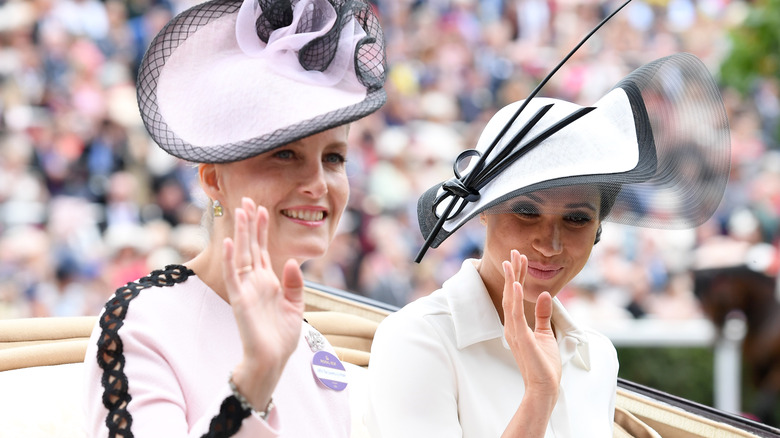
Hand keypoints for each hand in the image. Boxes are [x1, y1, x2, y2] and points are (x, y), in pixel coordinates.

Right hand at [222, 197, 304, 408]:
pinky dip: (231, 259)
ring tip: (240, 211)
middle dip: (249, 223)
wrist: (272, 360)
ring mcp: (247, 289)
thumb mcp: (295, 306)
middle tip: (247, 199)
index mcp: (268, 282)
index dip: (261, 229)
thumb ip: (294, 284)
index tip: (261, 209)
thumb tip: (291, 261)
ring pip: (241, 255)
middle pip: (250, 246)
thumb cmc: (281, 337)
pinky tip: (230, 242)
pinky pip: (234, 275)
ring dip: (240, 233)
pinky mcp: (240, 299)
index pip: (262, 249)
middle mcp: (255, 282)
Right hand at [501, 250, 561, 400]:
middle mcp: (511, 326)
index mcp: (516, 325)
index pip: (516, 295)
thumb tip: (546, 295)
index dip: (518, 276)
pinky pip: (516, 314)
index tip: (520, 259)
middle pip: (511, 293)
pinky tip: (517, 285)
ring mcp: (514, 331)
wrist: (544, 387)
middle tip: (515, 252)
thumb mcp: (546, 334)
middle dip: (513, 272)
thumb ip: (543, 315)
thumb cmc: (544, 365)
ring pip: (511, 299)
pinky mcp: (521, 337)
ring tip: (513, 261)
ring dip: (512, 279)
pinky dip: (516, 298)